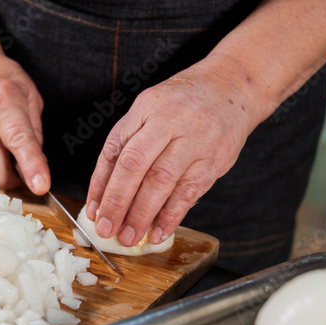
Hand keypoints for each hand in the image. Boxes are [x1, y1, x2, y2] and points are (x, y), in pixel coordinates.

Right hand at [0, 50, 49, 192]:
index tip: (40, 186)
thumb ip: (36, 133)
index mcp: (5, 106)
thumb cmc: (1, 79)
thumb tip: (38, 164)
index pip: (20, 142)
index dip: (32, 167)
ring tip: (0, 143)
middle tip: (21, 167)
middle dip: (14, 180)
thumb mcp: (31, 98)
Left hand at [85, 60, 263, 246]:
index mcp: (145, 110)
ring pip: (161, 182)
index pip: (116, 151)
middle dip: (118, 202)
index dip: (102, 185)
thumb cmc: (183, 104)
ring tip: (130, 237)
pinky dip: (172, 216)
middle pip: (135, 166)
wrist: (232, 87)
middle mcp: (168, 123)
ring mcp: (193, 141)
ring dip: (142, 214)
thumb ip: (127, 145)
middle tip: (107, 229)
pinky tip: (159, 233)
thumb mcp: (149, 110)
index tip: (93, 212)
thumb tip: (104, 194)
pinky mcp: (213, 159)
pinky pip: (189, 192)